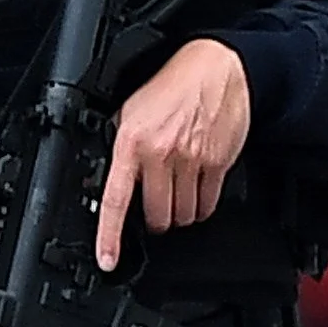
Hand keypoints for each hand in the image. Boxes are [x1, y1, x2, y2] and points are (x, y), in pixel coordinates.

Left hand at [94, 38, 252, 272]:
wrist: (219, 67)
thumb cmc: (174, 85)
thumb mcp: (132, 109)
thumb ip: (122, 144)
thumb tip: (111, 175)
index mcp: (132, 142)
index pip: (116, 199)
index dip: (110, 236)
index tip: (108, 259)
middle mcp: (161, 154)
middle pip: (157, 217)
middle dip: (155, 219)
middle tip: (155, 205)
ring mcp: (192, 160)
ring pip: (184, 216)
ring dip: (180, 214)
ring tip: (177, 194)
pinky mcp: (218, 163)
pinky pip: (208, 204)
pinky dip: (202, 206)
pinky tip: (197, 190)